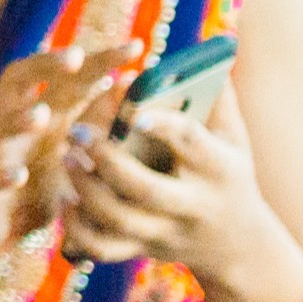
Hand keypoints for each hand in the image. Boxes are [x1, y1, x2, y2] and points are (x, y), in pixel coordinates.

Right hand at [0, 43, 138, 297]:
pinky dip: (2, 174)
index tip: (135, 46)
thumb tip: (132, 81)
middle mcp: (12, 127)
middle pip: (17, 79)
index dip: (98, 58)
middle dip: (44, 65)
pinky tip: (20, 176)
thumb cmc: (32, 190)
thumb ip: (98, 121)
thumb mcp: (71, 154)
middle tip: (75, 58)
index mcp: (41, 115)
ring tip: (41, 115)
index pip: (66, 76)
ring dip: (17, 119)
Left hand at [62, 83, 302, 301]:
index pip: (191, 144)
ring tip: (66, 157)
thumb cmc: (229, 175)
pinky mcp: (142, 250)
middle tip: (75, 131)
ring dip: (85, 188)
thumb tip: (211, 51)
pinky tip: (64, 198)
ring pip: (117, 218)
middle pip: (145, 188)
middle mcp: (193, 205)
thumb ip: (219, 99)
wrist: (238, 245)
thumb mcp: (236, 139)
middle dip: (107, 160)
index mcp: (219, 169)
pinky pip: (103, 247)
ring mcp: (165, 232)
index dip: (163, 125)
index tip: (133, 108)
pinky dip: (78, 226)